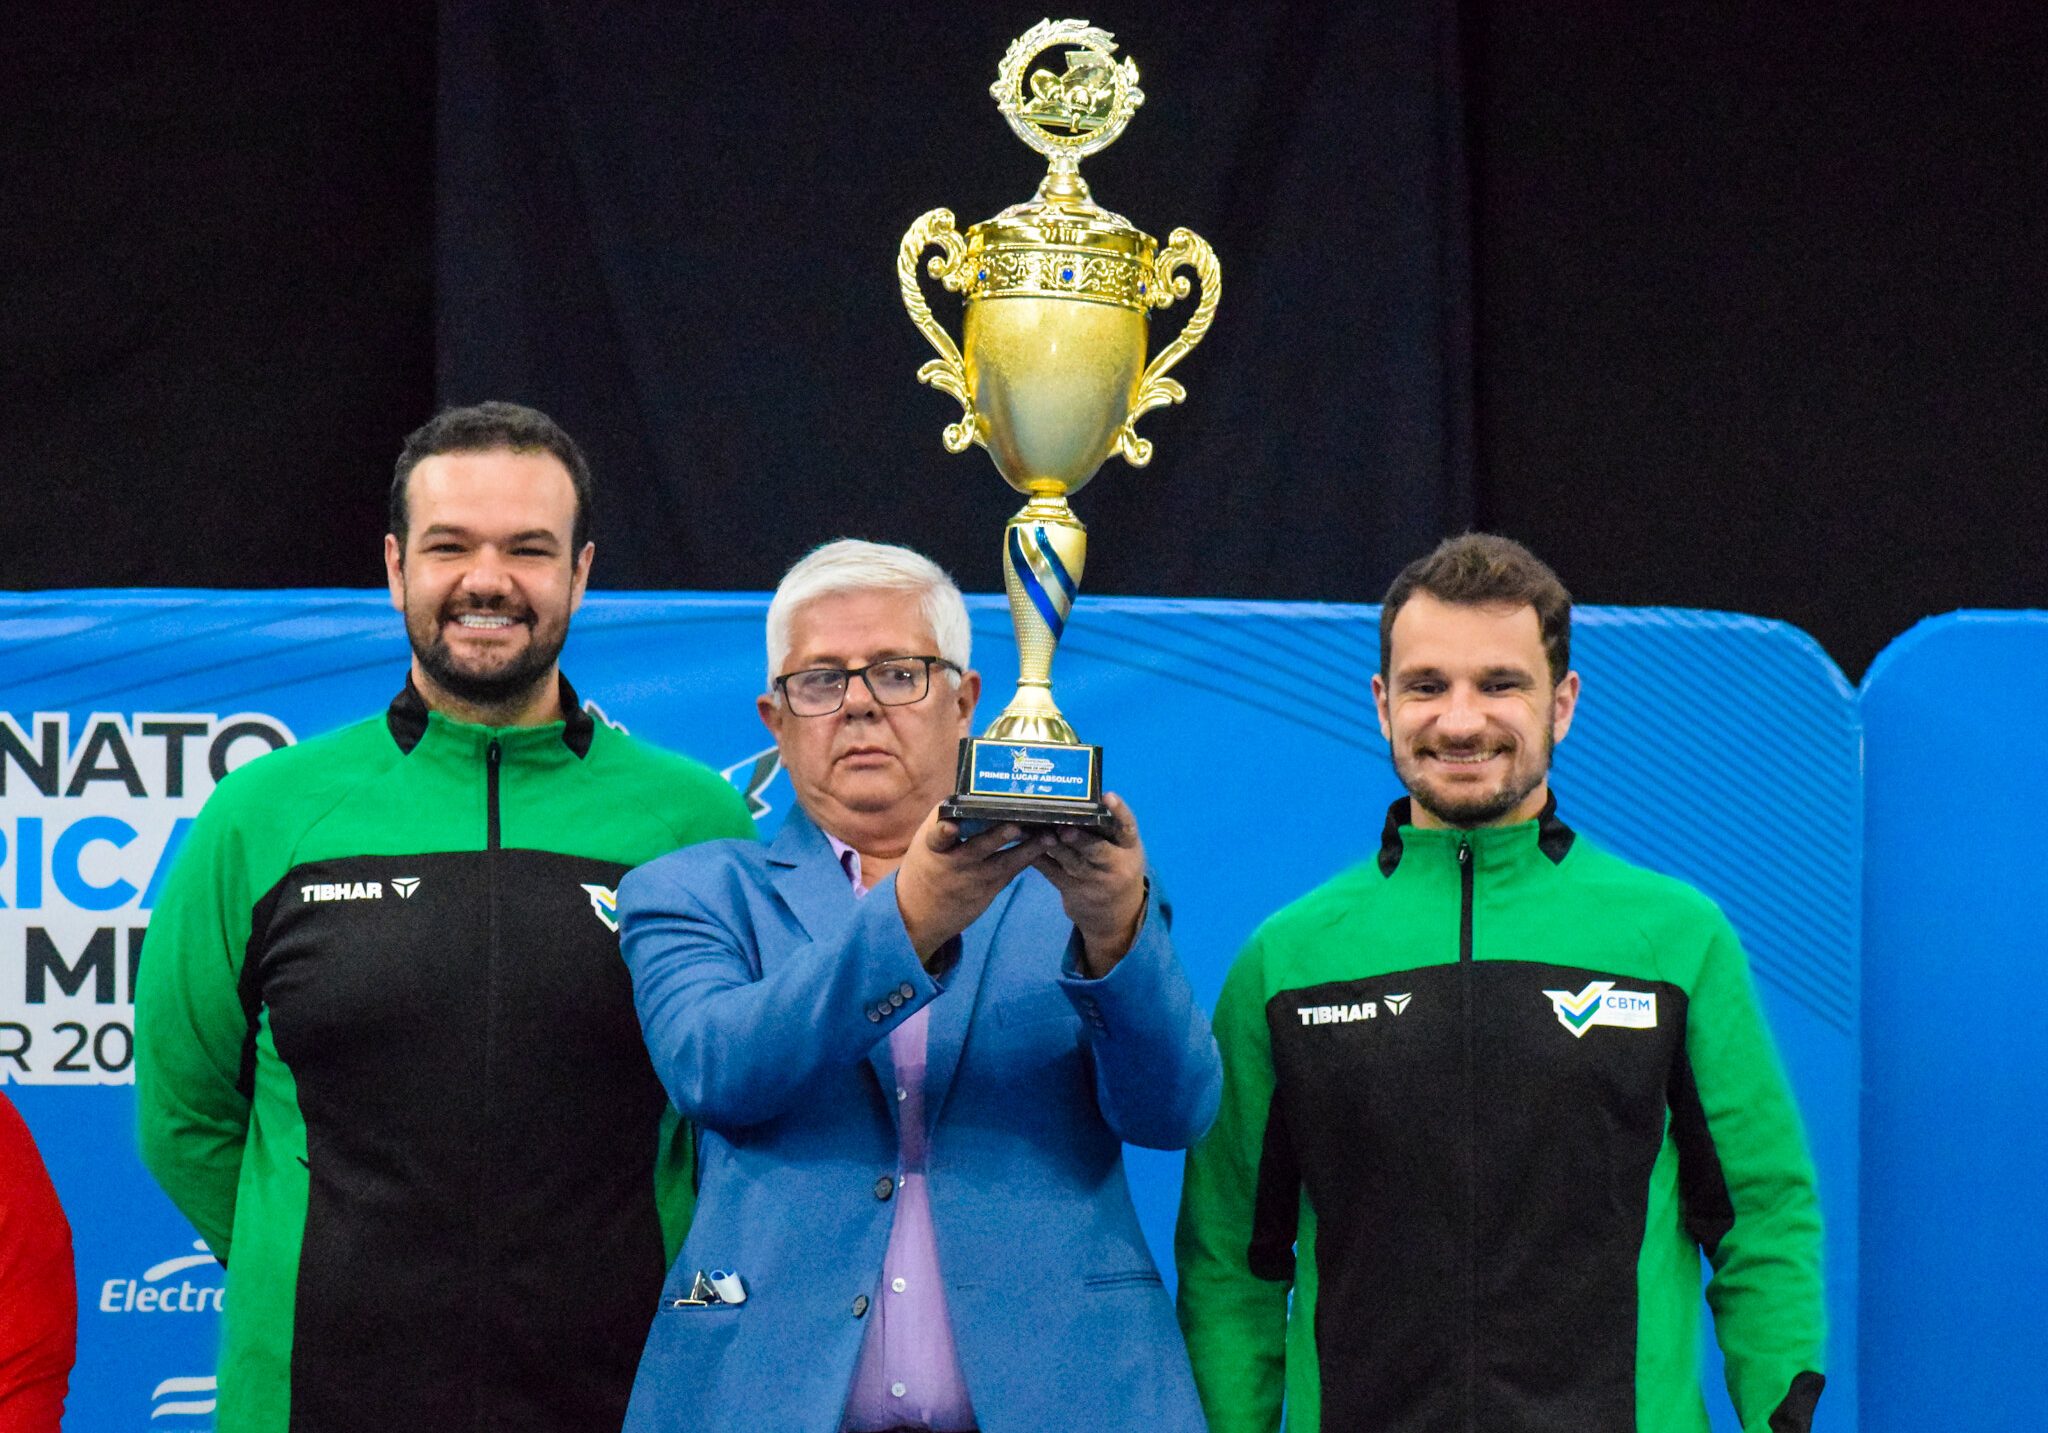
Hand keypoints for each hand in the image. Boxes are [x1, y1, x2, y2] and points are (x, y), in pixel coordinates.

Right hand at [895, 807, 1046, 967]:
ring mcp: (974, 878)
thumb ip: (949, 818)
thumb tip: (975, 789)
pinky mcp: (990, 889)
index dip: (943, 831)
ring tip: (1048, 837)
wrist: (920, 912)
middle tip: (1015, 826)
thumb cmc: (929, 864)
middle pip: (977, 848)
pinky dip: (1029, 857)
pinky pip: (1012, 871)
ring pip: (1003, 863)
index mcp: (934, 846)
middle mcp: (955, 862)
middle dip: (996, 837)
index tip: (949, 826)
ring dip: (1027, 849)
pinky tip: (1048, 845)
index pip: (936, 837)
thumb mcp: (928, 841)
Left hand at [1033, 793, 1146, 977]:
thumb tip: (1078, 797)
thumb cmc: (1115, 867)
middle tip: (1065, 828)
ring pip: (1072, 862)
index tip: (1108, 796)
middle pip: (1098, 850)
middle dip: (1080, 839)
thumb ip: (1106, 829)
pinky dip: (1037, 857)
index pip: (1128, 827)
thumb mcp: (1121, 850)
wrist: (1114, 917)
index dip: (1119, 812)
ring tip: (1039, 832)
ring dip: (1053, 846)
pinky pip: (1052, 871)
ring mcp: (1093, 880)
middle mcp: (1115, 865)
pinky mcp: (1072, 890)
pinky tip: (1023, 842)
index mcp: (1130, 848)